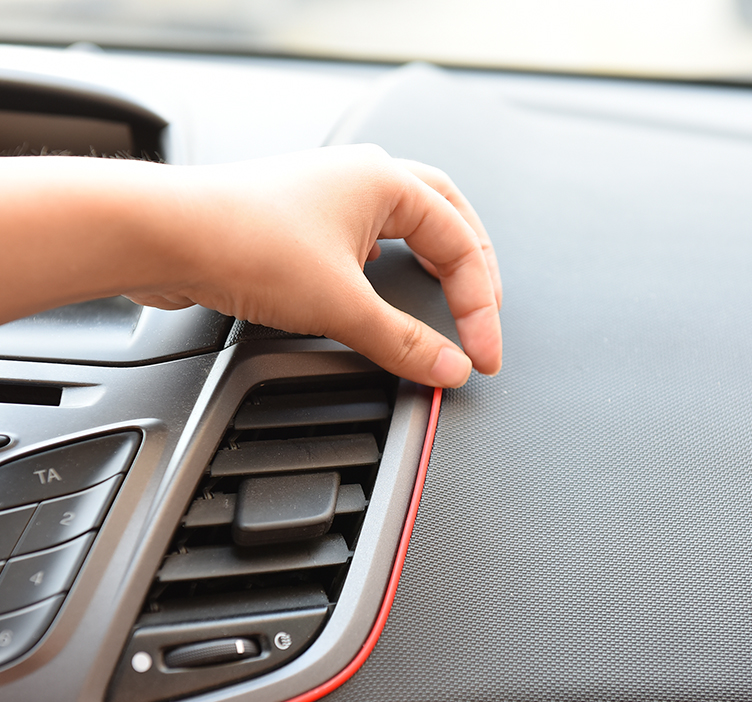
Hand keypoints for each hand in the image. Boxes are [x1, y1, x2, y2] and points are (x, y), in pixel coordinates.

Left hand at [130, 145, 502, 386]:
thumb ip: (403, 342)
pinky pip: (368, 244)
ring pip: (407, 228)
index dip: (480, 307)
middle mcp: (362, 181)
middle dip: (473, 271)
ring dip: (435, 263)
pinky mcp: (303, 226)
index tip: (481, 354)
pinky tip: (386, 288)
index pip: (462, 244)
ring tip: (452, 296)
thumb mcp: (340, 303)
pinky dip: (392, 270)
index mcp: (386, 181)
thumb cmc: (242, 240)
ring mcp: (331, 201)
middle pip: (447, 222)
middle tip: (484, 315)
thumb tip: (448, 367)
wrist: (163, 235)